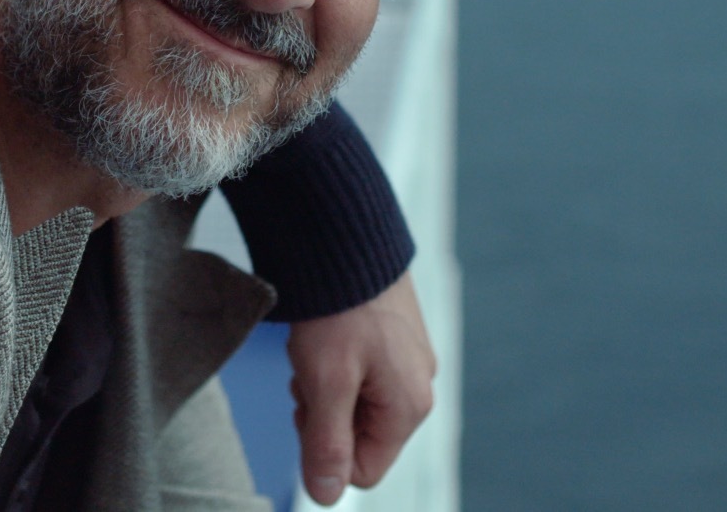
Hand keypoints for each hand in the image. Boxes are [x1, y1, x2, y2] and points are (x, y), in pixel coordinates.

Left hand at [286, 273, 436, 506]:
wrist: (349, 239)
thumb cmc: (340, 309)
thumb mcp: (326, 383)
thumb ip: (327, 445)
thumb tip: (326, 497)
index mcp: (409, 407)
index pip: (362, 471)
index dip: (325, 449)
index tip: (309, 406)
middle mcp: (418, 387)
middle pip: (358, 436)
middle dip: (324, 414)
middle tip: (309, 374)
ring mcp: (409, 362)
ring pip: (355, 403)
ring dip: (326, 385)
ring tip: (316, 349)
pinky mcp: (396, 339)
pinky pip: (360, 373)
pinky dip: (335, 362)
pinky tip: (326, 335)